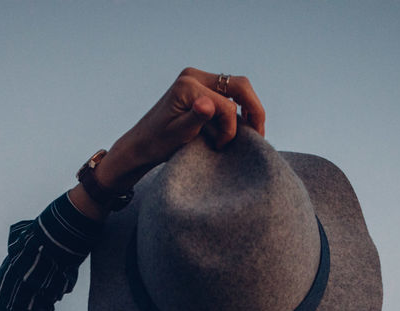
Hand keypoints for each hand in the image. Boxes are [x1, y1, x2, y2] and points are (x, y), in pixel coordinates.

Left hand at [97, 68, 265, 191]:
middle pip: (239, 85)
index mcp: (187, 85)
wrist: (140, 144)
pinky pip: (229, 94)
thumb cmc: (156, 143)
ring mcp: (198, 79)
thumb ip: (194, 117)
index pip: (226, 104)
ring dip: (248, 109)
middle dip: (254, 109)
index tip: (220, 146)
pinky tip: (240, 126)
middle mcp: (194, 76)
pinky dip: (238, 109)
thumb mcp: (176, 134)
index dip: (230, 128)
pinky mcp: (200, 88)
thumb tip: (207, 103)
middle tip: (259, 133)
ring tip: (252, 132)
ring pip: (237, 88)